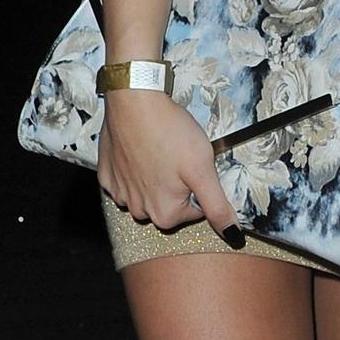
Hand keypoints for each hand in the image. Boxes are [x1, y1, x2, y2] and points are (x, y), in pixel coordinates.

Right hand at [97, 88, 238, 232]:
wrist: (134, 102)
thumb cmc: (170, 133)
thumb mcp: (203, 170)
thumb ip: (217, 207)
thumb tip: (233, 236)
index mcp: (164, 214)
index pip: (194, 212)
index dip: (199, 188)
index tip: (195, 167)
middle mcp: (138, 210)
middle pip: (168, 206)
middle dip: (176, 187)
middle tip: (178, 158)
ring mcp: (119, 193)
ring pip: (144, 195)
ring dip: (154, 181)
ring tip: (160, 153)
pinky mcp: (106, 175)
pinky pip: (124, 182)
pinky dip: (132, 171)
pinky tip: (140, 152)